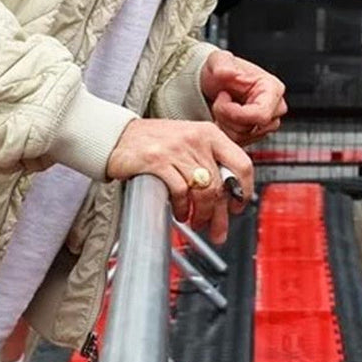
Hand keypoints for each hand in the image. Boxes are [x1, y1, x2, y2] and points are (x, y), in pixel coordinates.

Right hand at [106, 118, 252, 243]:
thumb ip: (208, 162)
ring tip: (194, 220)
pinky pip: (180, 191)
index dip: (243, 191)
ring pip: (203, 190)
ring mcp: (176, 149)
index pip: (241, 163)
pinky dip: (181, 207)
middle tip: (216, 228)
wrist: (117, 135)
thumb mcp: (187, 142)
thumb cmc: (153, 141)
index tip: (237, 206)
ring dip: (201, 214)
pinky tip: (178, 211)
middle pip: (220, 184)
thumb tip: (229, 197)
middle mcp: (195, 139)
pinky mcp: (157, 161)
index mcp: (208, 133)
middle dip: (219, 213)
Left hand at [200, 50, 286, 146]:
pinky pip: (241, 142)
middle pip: (254, 129)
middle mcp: (275, 107)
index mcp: (272, 88)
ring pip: (246, 137)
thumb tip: (227, 72)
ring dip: (226, 125)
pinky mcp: (257, 132)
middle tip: (218, 102)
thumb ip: (222, 64)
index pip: (261, 114)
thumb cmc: (220, 69)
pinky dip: (226, 133)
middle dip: (229, 118)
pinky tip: (221, 118)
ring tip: (220, 108)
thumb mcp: (217, 60)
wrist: (213, 80)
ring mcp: (267, 122)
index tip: (221, 98)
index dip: (236, 113)